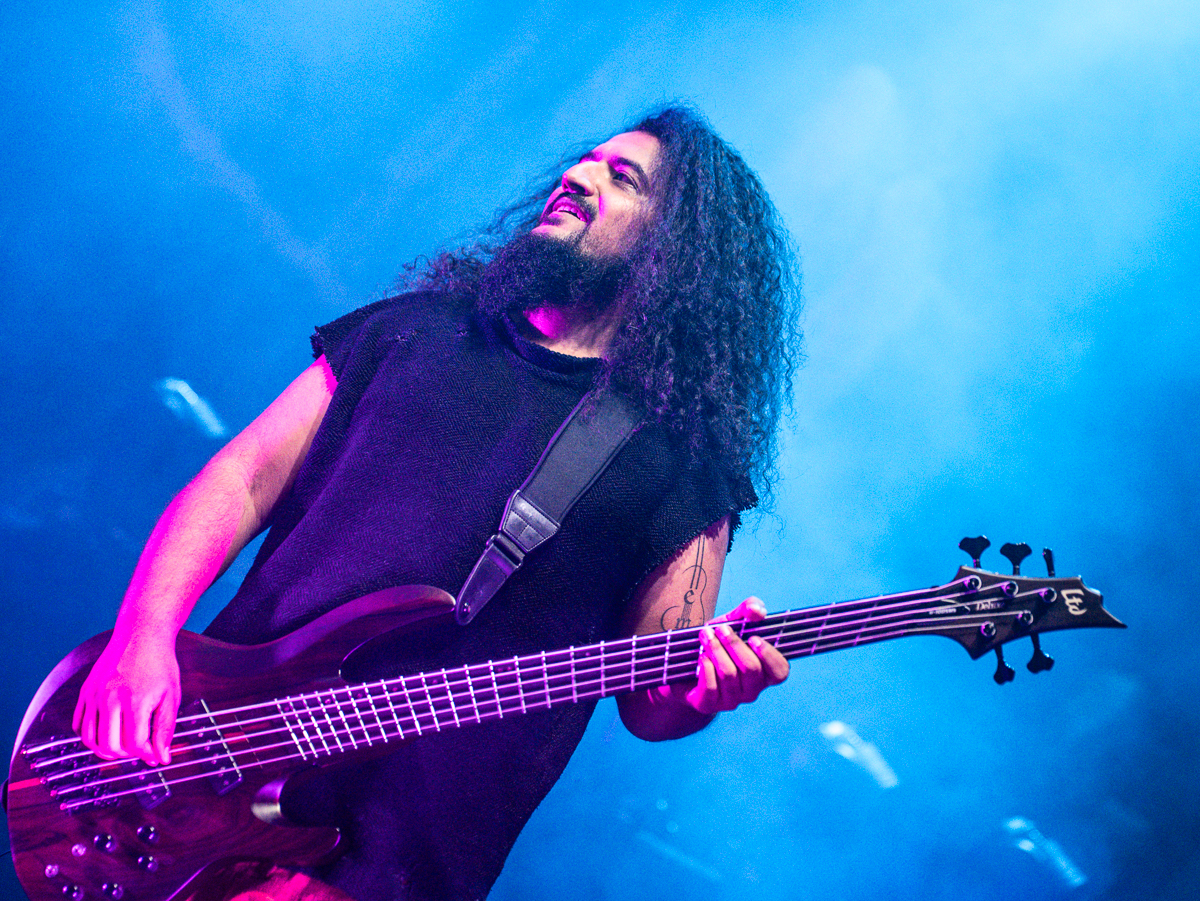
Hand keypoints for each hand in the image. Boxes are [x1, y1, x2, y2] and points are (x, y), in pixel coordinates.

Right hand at [72, 632, 180, 765]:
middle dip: (127, 755)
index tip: (154, 756)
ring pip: (90, 740)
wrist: (141, 636)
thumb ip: (165, 730)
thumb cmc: (159, 665)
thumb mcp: (171, 697)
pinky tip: (107, 732)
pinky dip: (90, 736)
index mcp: (135, 701)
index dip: (146, 755)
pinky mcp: (85, 692)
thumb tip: (162, 758)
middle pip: (110, 746)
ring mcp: (94, 696)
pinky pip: (79, 726)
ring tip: (122, 746)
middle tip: (138, 749)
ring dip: (106, 750)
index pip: (135, 744)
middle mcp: (110, 699)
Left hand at [685, 596, 788, 714]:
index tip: (754, 638)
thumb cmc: (716, 643)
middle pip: (751, 669)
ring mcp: (731, 700)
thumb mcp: (731, 621)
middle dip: (734, 645)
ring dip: (716, 651)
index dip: (770, 656)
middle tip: (720, 629)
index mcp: (763, 672)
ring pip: (729, 675)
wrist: (684, 665)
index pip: (780, 672)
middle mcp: (751, 690)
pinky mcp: (708, 705)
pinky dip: (705, 667)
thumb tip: (758, 610)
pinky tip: (700, 656)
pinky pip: (711, 688)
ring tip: (705, 635)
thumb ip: (747, 610)